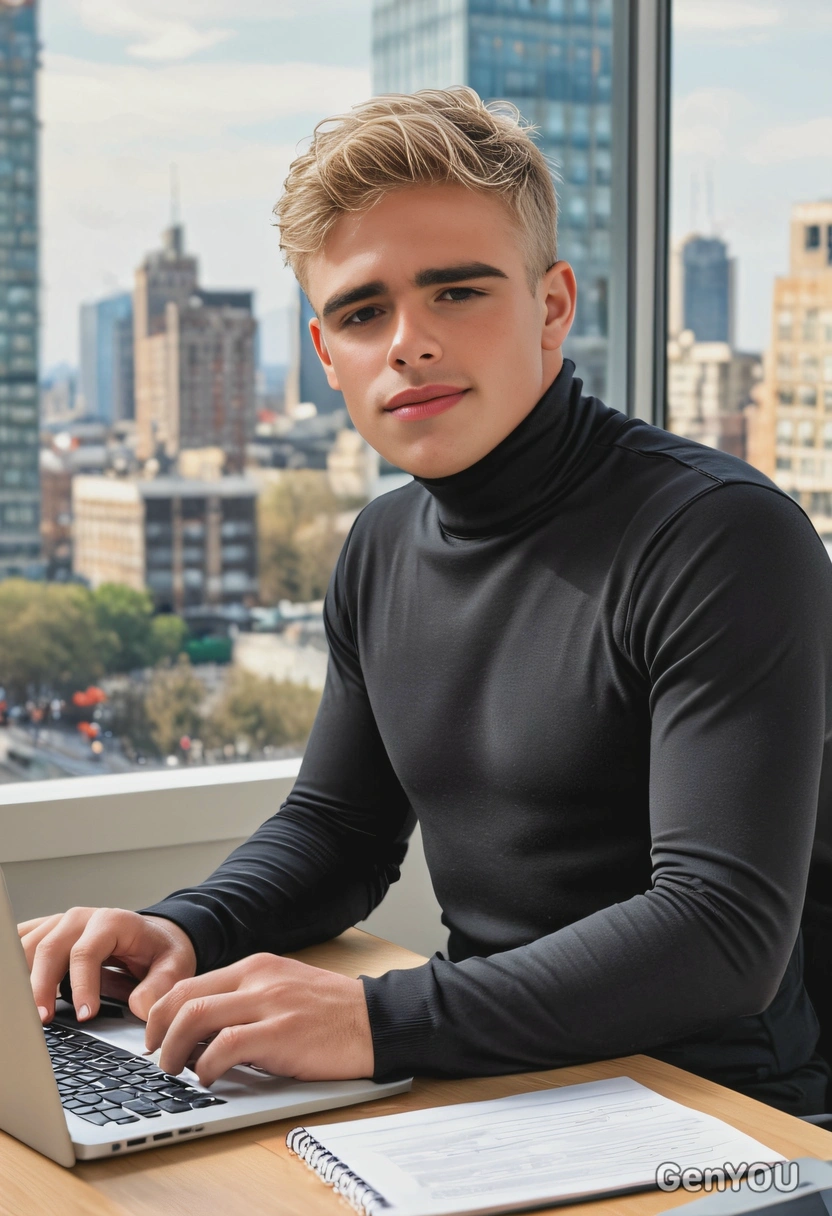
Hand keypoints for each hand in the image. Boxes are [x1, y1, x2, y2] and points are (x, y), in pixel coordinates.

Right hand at [18, 908, 196, 1023]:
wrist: (154, 936)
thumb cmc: (160, 952)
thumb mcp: (174, 965)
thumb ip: (160, 985)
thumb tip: (141, 1007)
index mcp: (113, 921)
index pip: (87, 952)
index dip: (82, 984)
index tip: (85, 1015)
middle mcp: (83, 918)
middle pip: (50, 948)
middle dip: (41, 986)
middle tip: (42, 1021)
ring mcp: (62, 923)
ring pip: (29, 945)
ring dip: (23, 978)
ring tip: (25, 1012)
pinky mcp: (48, 931)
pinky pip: (23, 941)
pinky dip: (15, 963)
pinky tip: (14, 985)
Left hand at [144, 953, 373, 1085]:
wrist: (377, 1020)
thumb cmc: (333, 1013)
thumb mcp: (284, 991)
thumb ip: (247, 1002)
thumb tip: (204, 1033)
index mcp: (257, 967)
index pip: (190, 982)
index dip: (162, 1012)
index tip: (154, 1034)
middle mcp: (258, 978)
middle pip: (184, 996)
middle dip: (157, 1029)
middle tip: (155, 1054)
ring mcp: (270, 1003)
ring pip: (195, 1016)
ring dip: (172, 1049)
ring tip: (175, 1070)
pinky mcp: (282, 1033)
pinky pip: (226, 1046)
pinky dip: (207, 1065)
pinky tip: (209, 1077)